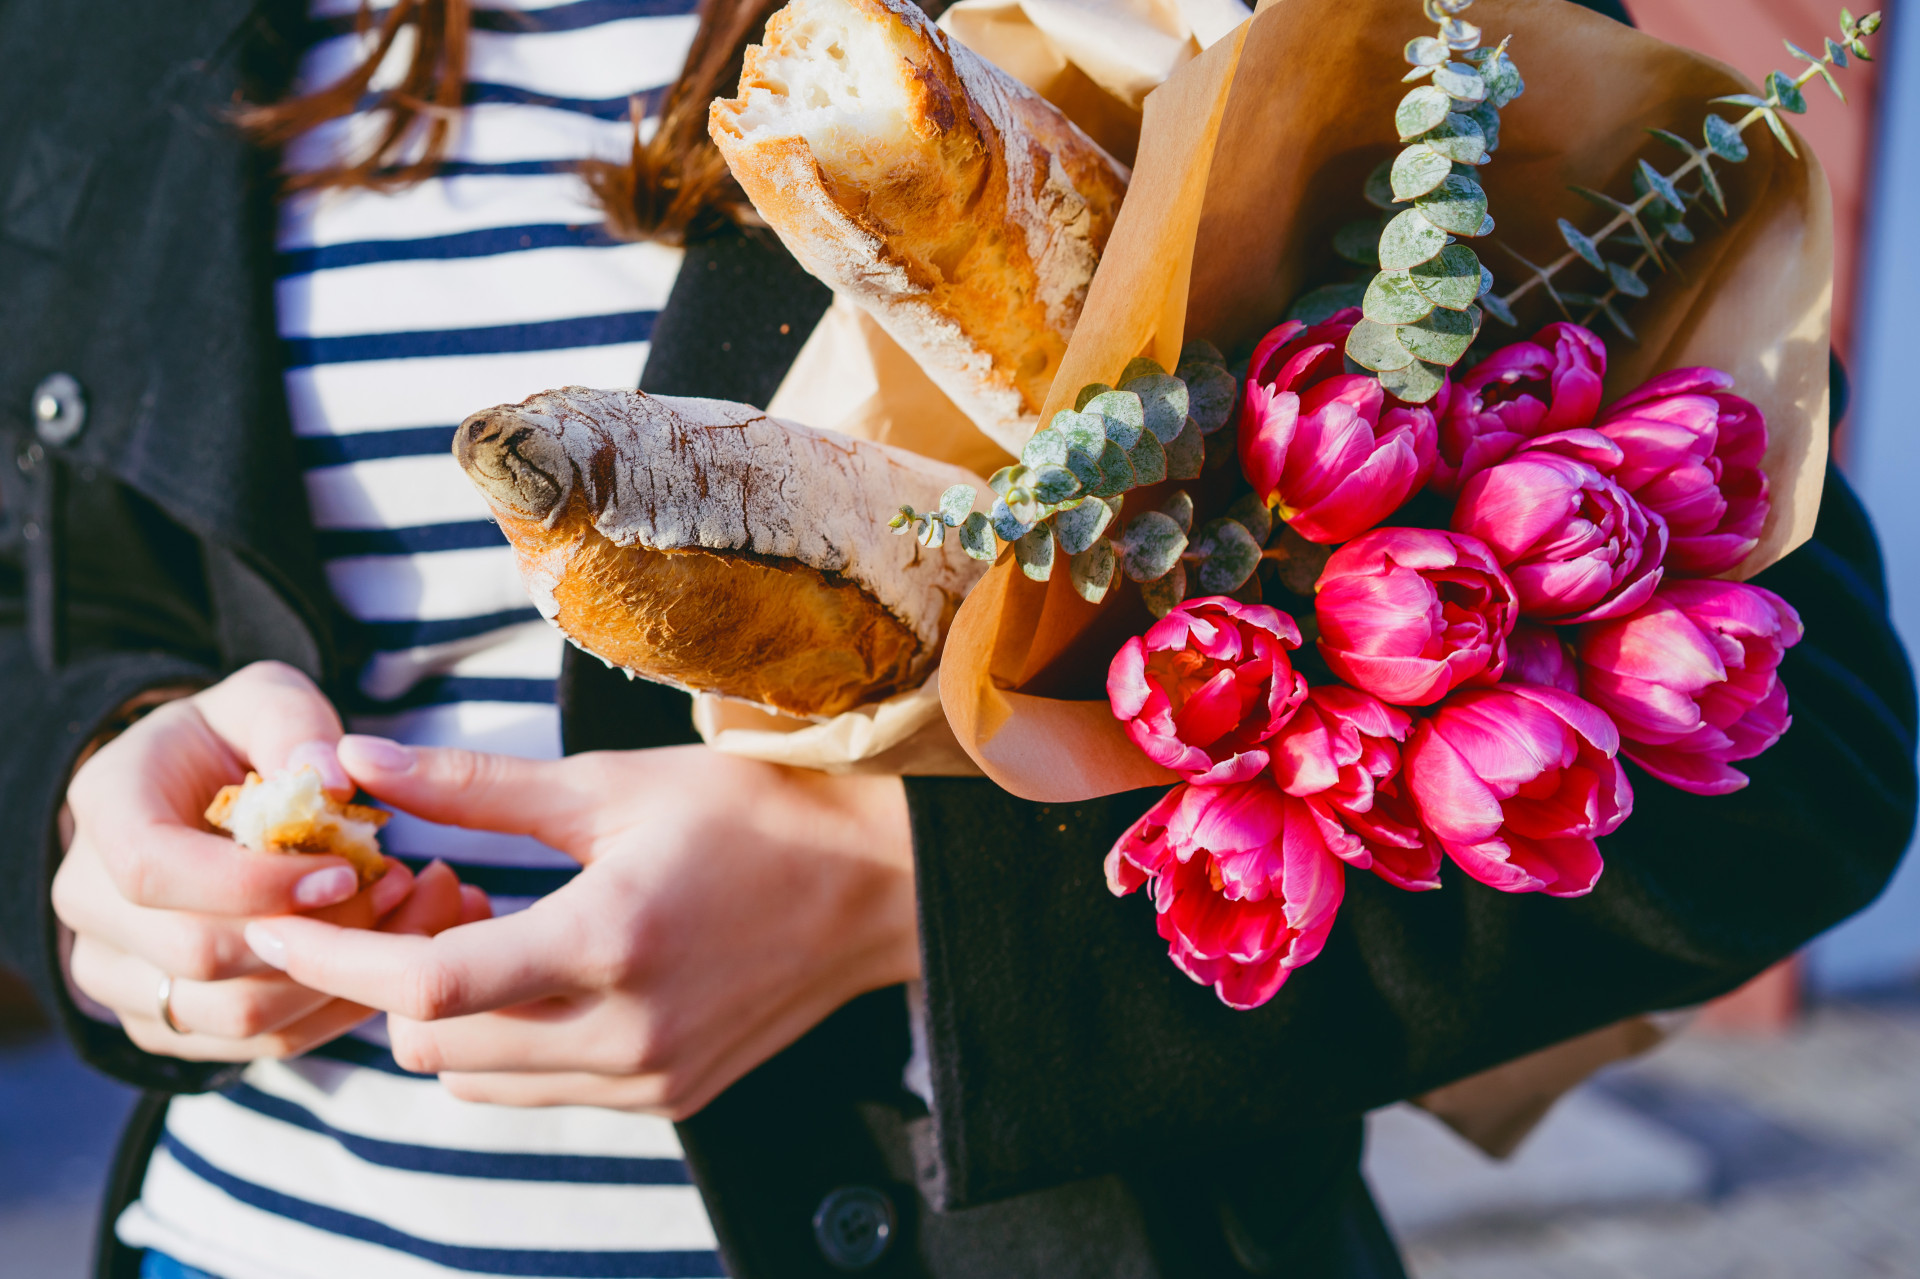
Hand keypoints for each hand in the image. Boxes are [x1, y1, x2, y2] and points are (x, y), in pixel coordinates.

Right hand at [51, 662, 484, 1060]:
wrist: (202, 793)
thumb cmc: (238, 740)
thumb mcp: (267, 701)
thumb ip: (294, 725)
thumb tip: (330, 776)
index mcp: (107, 810)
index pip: (156, 872)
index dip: (255, 884)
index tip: (346, 870)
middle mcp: (91, 903)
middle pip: (199, 956)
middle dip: (318, 930)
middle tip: (401, 884)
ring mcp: (122, 974)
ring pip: (236, 1015)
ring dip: (338, 974)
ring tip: (401, 911)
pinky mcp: (169, 1021)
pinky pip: (262, 1043)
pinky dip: (337, 1007)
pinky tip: (384, 954)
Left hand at [245, 739, 917, 1117]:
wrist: (878, 886)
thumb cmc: (756, 814)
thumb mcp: (614, 784)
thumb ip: (477, 787)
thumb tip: (360, 759)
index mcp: (611, 942)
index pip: (428, 984)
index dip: (334, 954)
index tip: (277, 919)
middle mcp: (627, 1033)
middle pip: (433, 1046)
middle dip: (393, 975)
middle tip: (429, 888)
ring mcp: (650, 1078)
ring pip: (476, 1080)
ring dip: (449, 1014)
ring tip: (491, 921)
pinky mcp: (668, 1096)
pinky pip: (539, 1087)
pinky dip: (509, 1036)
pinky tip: (544, 963)